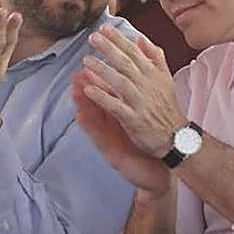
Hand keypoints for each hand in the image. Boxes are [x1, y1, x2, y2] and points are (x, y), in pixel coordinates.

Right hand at [73, 70, 171, 196]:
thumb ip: (139, 101)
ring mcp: (111, 139)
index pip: (112, 94)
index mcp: (124, 115)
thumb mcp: (145, 121)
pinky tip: (79, 116)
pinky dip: (89, 127)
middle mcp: (115, 126)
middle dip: (88, 87)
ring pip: (95, 118)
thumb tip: (136, 81)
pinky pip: (99, 138)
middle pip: (100, 104)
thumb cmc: (151, 145)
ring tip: (73, 90)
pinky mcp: (111, 153)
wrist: (159, 172)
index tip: (94, 62)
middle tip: (77, 72)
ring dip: (83, 103)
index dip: (102, 78)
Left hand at [79, 25, 186, 158]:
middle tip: (93, 37)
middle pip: (126, 63)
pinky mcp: (133, 119)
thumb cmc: (167, 107)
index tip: (104, 28)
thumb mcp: (166, 78)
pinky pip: (116, 106)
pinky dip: (102, 97)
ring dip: (102, 70)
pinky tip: (89, 89)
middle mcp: (147, 85)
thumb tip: (141, 38)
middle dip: (109, 48)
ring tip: (86, 60)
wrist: (176, 136)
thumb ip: (155, 58)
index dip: (119, 39)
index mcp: (153, 74)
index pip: (134, 52)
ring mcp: (140, 102)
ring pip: (120, 82)